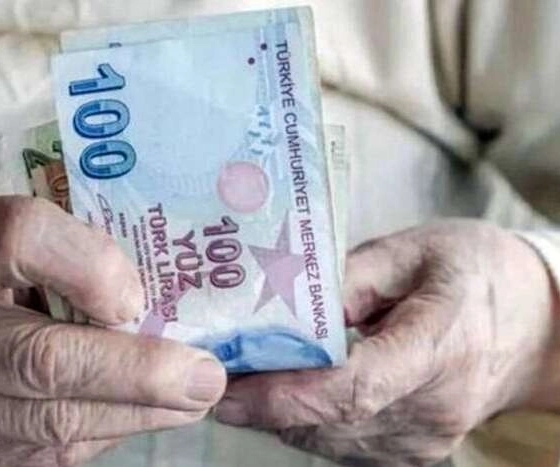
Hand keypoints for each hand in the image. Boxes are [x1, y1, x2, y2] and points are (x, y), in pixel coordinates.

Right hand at [0, 196, 225, 466]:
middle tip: (205, 378)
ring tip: (192, 399)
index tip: (139, 299)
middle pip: (41, 358)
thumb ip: (76, 253)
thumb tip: (142, 312)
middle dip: (137, 374)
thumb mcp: (17, 233)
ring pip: (53, 424)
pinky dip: (107, 433)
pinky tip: (142, 414)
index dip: (93, 269)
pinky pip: (50, 455)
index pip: (23, 239)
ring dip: (137, 413)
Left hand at [215, 220, 559, 465]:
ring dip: (279, 414)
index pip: (356, 388)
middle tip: (215, 374)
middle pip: (332, 421)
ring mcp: (426, 438)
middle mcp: (435, 407)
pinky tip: (287, 390)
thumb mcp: (411, 251)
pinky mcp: (415, 451)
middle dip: (264, 404)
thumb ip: (345, 280)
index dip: (287, 394)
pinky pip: (344, 445)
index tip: (231, 387)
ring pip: (330, 441)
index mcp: (440, 345)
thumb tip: (279, 308)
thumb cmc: (472, 273)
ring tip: (241, 377)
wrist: (533, 324)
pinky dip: (306, 421)